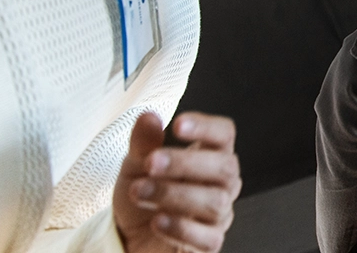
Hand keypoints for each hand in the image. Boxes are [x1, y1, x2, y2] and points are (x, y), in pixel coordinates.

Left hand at [113, 112, 240, 252]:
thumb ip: (144, 143)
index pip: (224, 134)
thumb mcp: (136, 166)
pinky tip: (157, 221)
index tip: (178, 124)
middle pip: (224, 167)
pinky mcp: (210, 243)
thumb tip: (148, 117)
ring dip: (174, 195)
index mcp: (210, 155)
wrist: (131, 237)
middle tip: (151, 163)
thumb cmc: (144, 194)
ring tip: (141, 192)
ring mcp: (219, 214)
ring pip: (215, 202)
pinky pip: (208, 237)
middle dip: (186, 163)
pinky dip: (181, 228)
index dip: (207, 127)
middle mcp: (222, 183)